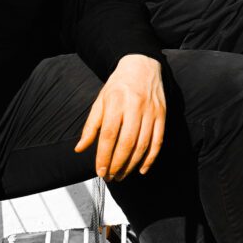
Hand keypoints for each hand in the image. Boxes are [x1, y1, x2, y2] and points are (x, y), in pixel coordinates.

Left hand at [75, 54, 165, 181]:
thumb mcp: (101, 100)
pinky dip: (151, 157)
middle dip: (117, 165)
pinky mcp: (162, 114)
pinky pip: (158, 140)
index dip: (104, 157)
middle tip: (110, 177)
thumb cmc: (119, 84)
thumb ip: (91, 126)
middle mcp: (135, 107)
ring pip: (143, 144)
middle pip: (127, 143)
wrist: (142, 65)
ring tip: (122, 175)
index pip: (109, 135)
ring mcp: (151, 111)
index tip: (100, 171)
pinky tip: (143, 169)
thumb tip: (80, 149)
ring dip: (132, 164)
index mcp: (117, 103)